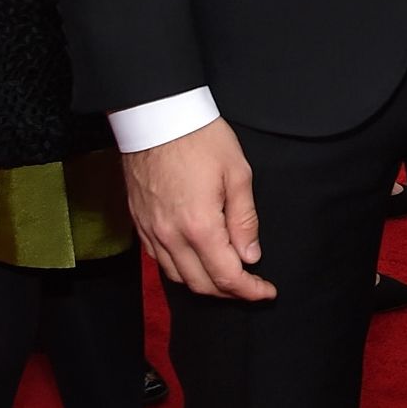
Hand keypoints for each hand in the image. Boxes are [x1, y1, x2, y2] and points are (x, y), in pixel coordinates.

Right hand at [122, 118, 274, 301]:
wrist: (156, 115)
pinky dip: (181, 269)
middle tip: (251, 286)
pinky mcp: (140, 222)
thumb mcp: (237, 173)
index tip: (267, 291)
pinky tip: (196, 260)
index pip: (227, 276)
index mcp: (200, 226)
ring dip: (204, 284)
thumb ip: (245, 220)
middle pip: (201, 284)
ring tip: (226, 276)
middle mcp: (171, 236)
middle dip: (229, 292)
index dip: (250, 290)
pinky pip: (159, 260)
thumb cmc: (200, 138)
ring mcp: (151, 231)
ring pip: (178, 277)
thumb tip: (251, 256)